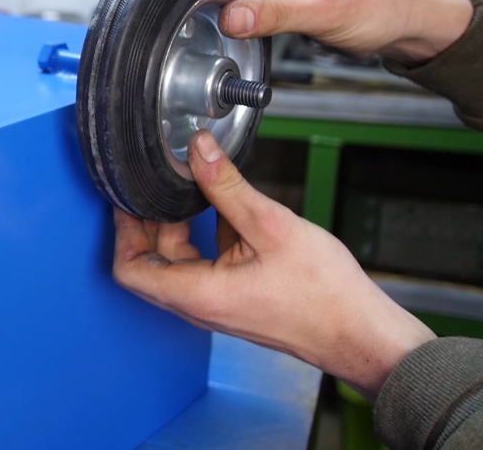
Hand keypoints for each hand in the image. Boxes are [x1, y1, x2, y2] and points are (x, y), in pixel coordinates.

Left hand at [111, 130, 434, 399]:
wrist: (359, 332)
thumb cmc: (323, 294)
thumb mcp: (269, 225)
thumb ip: (226, 185)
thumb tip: (198, 149)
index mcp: (196, 293)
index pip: (129, 268)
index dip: (122, 231)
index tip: (126, 200)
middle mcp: (200, 303)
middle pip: (150, 262)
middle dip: (147, 222)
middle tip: (154, 186)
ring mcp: (217, 302)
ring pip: (178, 262)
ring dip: (178, 226)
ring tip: (189, 189)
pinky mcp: (236, 297)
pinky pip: (205, 265)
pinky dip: (205, 236)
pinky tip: (224, 208)